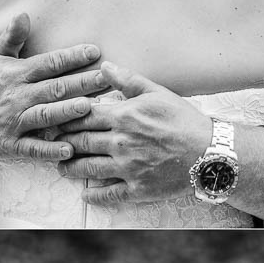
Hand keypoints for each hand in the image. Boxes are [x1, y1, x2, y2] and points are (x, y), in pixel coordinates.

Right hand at [0, 14, 108, 173]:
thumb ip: (11, 38)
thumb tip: (23, 14)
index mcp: (17, 74)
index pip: (48, 63)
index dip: (71, 57)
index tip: (95, 51)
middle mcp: (17, 97)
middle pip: (53, 88)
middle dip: (81, 83)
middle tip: (107, 78)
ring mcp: (14, 121)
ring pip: (44, 116)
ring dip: (66, 112)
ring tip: (88, 107)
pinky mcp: (11, 144)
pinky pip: (32, 148)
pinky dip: (49, 150)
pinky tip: (69, 150)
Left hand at [56, 62, 212, 205]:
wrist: (212, 153)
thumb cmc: (186, 120)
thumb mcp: (158, 93)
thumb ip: (128, 80)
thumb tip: (104, 65)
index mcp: (124, 117)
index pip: (82, 116)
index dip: (64, 118)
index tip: (54, 119)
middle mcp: (121, 142)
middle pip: (79, 142)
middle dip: (61, 143)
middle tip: (52, 144)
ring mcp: (128, 168)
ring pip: (87, 169)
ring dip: (69, 169)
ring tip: (61, 168)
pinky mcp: (138, 188)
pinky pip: (110, 195)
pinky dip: (94, 196)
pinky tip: (86, 195)